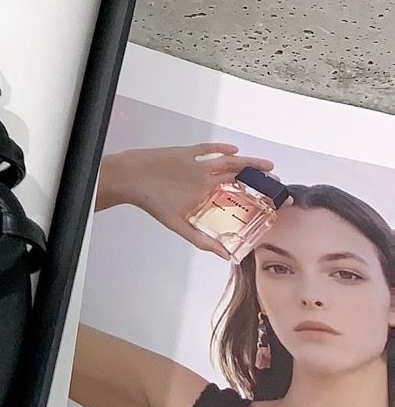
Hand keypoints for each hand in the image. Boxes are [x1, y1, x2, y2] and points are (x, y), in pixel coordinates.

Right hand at [95, 143, 275, 256]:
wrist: (129, 180)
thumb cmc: (151, 202)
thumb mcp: (178, 225)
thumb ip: (202, 240)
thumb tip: (227, 257)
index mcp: (205, 197)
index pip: (236, 198)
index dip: (256, 200)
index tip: (275, 203)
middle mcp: (204, 181)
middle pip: (238, 179)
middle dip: (259, 181)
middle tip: (278, 184)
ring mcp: (197, 166)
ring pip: (228, 163)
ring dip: (248, 163)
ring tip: (267, 166)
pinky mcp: (186, 153)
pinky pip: (205, 149)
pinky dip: (219, 148)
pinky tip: (233, 150)